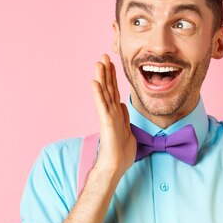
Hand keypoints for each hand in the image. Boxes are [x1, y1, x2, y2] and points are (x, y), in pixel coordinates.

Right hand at [91, 54, 136, 175]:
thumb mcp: (128, 131)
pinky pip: (102, 106)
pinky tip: (94, 82)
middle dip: (106, 71)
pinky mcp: (106, 122)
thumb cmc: (121, 154)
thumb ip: (124, 117)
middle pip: (108, 87)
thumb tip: (123, 106)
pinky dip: (98, 94)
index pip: (114, 91)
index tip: (110, 64)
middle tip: (104, 55)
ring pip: (104, 93)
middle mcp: (111, 112)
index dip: (112, 77)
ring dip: (101, 77)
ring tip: (98, 62)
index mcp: (116, 114)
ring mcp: (108, 116)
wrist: (115, 167)